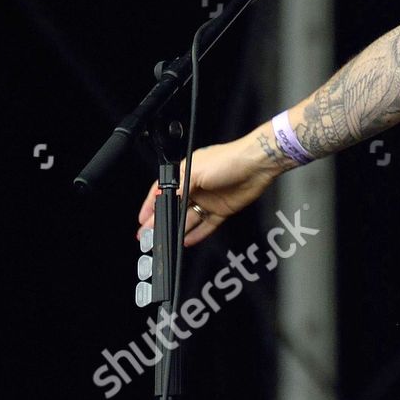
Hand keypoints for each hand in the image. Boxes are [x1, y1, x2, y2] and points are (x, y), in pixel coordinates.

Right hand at [135, 136, 278, 247]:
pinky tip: (187, 241)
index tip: (142, 218)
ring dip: (177, 229)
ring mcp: (209, 199)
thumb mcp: (197, 171)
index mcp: (186, 173)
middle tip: (149, 235)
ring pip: (189, 218)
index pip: (163, 190)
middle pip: (175, 207)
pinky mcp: (222, 209)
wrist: (258, 164)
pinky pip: (206, 225)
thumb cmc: (229, 159)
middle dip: (161, 221)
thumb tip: (164, 199)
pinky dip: (197, 233)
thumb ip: (180, 188)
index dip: (151, 205)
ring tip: (165, 240)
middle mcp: (196, 187)